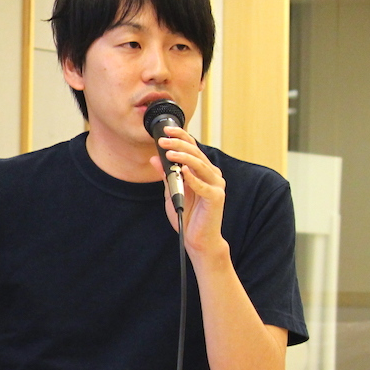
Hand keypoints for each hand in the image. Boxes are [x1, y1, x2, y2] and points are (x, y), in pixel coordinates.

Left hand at [151, 126, 227, 256]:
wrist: (197, 239)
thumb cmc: (187, 215)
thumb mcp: (171, 192)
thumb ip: (166, 175)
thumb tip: (153, 159)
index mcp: (202, 170)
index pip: (193, 148)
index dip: (181, 137)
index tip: (165, 130)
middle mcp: (212, 174)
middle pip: (196, 154)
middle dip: (178, 145)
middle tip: (162, 141)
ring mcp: (216, 186)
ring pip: (200, 166)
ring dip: (184, 158)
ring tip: (169, 153)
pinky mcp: (216, 198)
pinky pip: (204, 186)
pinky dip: (193, 178)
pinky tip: (183, 172)